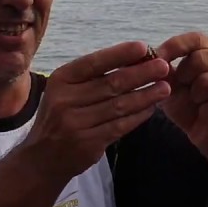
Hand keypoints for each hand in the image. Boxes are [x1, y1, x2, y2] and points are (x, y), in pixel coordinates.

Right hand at [22, 41, 171, 181]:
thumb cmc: (60, 117)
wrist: (42, 158)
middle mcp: (65, 100)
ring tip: (165, 87)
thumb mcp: (65, 91)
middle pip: (111, 83)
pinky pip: (119, 126)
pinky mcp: (88, 143)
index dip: (120, 54)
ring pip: (118, 106)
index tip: (144, 47)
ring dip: (145, 96)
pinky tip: (151, 108)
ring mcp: (76, 123)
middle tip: (164, 67)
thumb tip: (134, 60)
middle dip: (141, 74)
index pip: (94, 62)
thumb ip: (93, 77)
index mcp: (61, 80)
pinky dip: (138, 117)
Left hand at [154, 32, 207, 152]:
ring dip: (195, 95)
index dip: (176, 46)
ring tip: (196, 102)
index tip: (158, 57)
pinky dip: (204, 113)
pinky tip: (205, 115)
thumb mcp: (170, 86)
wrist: (205, 133)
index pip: (196, 39)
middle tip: (182, 88)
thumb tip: (151, 56)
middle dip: (184, 75)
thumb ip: (163, 71)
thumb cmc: (188, 105)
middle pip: (202, 58)